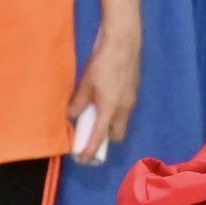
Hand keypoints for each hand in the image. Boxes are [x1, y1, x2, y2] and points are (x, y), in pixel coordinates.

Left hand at [68, 22, 142, 160]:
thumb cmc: (102, 64)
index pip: (100, 136)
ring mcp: (131, 102)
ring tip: (96, 115)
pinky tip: (106, 100)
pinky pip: (124, 112)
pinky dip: (115, 113)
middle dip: (105, 139)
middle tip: (91, 133)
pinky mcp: (134, 94)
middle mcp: (124, 110)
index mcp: (110, 109)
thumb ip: (78, 102)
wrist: (124, 46)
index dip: (91, 149)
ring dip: (110, 125)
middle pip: (117, 135)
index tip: (83, 159)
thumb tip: (71, 115)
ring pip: (121, 123)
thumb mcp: (85, 83)